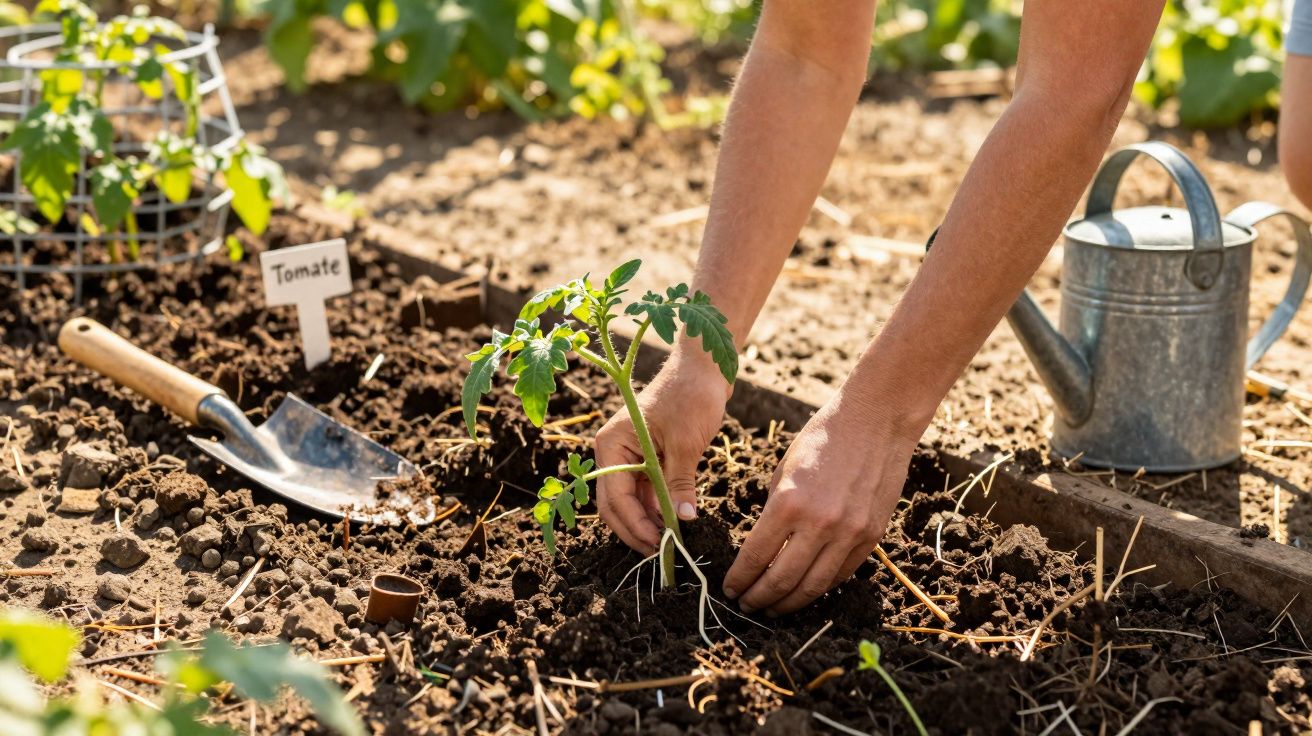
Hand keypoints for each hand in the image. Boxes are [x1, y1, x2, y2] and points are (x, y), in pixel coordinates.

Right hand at [595, 350, 730, 551]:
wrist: (704, 368)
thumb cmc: (691, 396)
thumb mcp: (686, 444)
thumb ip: (679, 484)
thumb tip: (682, 520)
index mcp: (612, 444)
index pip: (615, 497)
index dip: (635, 525)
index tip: (658, 546)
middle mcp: (614, 452)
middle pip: (615, 503)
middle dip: (635, 530)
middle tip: (660, 554)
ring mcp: (628, 455)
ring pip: (630, 500)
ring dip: (646, 522)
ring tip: (668, 545)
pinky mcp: (646, 457)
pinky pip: (645, 490)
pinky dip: (656, 508)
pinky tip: (671, 525)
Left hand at [723, 391, 918, 615]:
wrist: (876, 421)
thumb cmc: (823, 438)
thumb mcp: (784, 470)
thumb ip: (774, 510)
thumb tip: (763, 546)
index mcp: (788, 503)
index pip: (756, 557)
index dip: (739, 579)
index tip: (730, 589)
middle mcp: (819, 523)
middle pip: (782, 581)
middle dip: (759, 599)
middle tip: (746, 606)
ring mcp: (849, 533)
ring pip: (813, 587)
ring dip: (788, 604)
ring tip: (772, 608)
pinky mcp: (871, 536)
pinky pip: (841, 574)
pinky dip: (820, 588)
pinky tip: (804, 591)